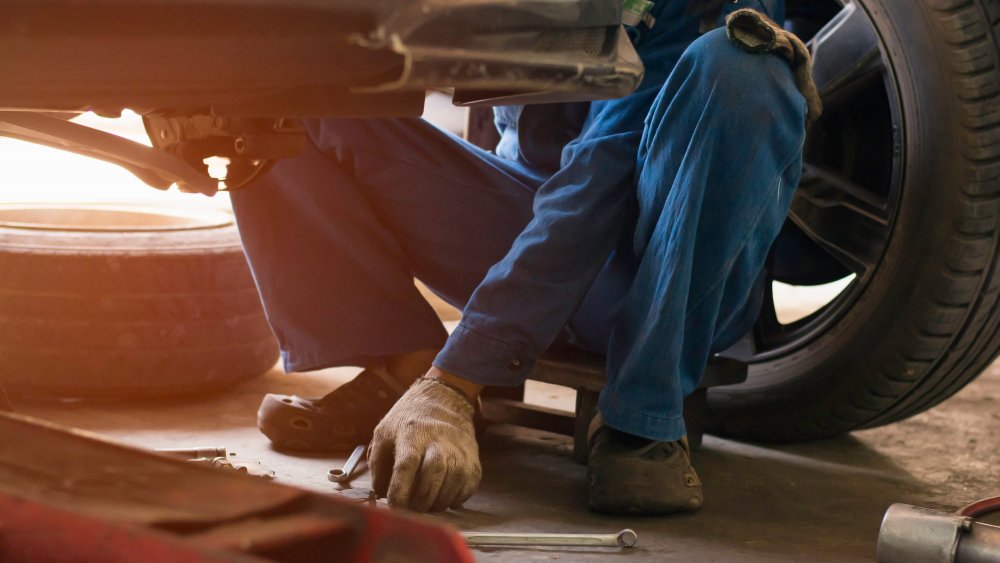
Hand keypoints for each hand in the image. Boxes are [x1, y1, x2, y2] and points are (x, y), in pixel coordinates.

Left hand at [369, 376, 480, 511]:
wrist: (445, 400)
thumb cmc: (409, 420)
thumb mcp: (384, 432)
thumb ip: (377, 464)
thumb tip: (381, 493)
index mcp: (412, 433)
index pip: (406, 466)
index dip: (399, 491)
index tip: (394, 504)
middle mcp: (439, 441)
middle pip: (433, 473)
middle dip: (420, 499)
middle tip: (412, 508)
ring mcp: (459, 451)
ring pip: (452, 484)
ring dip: (436, 503)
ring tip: (425, 503)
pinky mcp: (473, 461)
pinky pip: (467, 489)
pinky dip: (454, 499)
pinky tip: (442, 496)